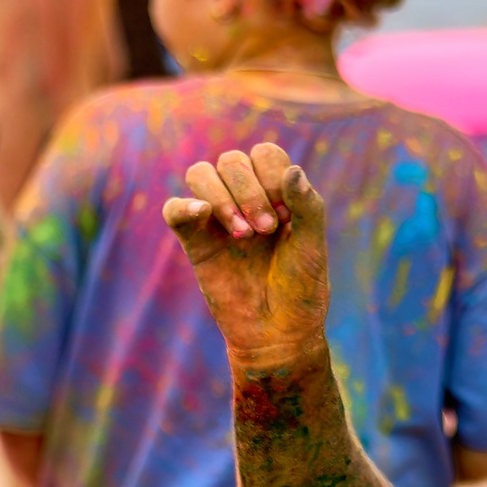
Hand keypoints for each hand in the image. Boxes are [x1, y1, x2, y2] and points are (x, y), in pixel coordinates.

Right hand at [163, 143, 330, 373]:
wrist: (278, 332)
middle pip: (231, 160)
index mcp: (277, 194)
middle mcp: (245, 199)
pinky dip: (185, 206)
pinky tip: (202, 215)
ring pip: (201, 174)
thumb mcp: (312, 245)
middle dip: (249, 190)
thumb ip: (307, 206)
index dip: (273, 175)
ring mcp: (217, 218)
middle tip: (267, 229)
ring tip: (244, 235)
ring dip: (222, 197)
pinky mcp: (195, 241)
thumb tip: (293, 170)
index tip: (287, 214)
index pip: (265, 154)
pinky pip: (174, 209)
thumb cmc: (300, 288)